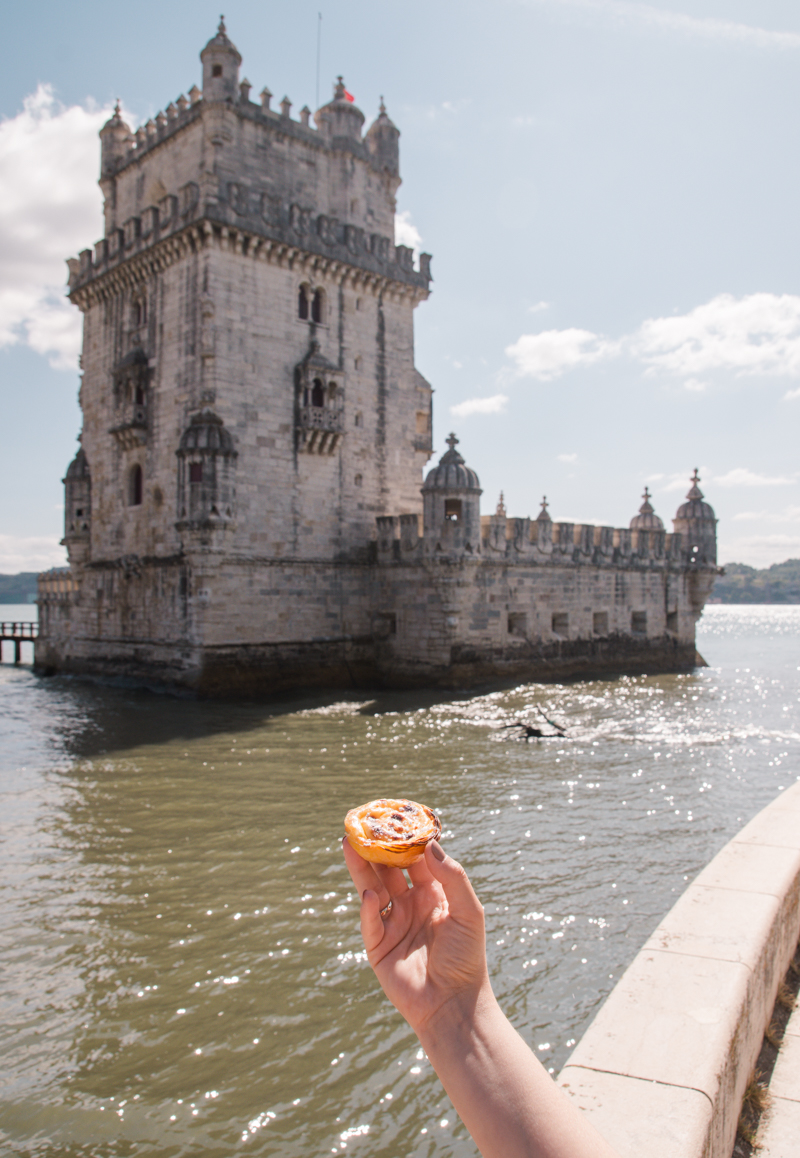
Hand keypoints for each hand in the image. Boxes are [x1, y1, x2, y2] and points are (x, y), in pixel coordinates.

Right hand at [342, 837, 489, 1034]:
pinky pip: (370, 922)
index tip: (395, 818)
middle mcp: (410, 905)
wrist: (454, 1005)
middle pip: (388, 870)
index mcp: (433, 895)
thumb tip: (430, 845)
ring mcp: (393, 925)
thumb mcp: (469, 911)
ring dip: (361, 868)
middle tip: (363, 825)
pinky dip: (368, 909)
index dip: (405, 841)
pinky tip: (370, 896)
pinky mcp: (378, 947)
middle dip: (376, 849)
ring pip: (372, 889)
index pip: (415, 860)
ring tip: (350, 844)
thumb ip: (452, 877)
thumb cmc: (467, 958)